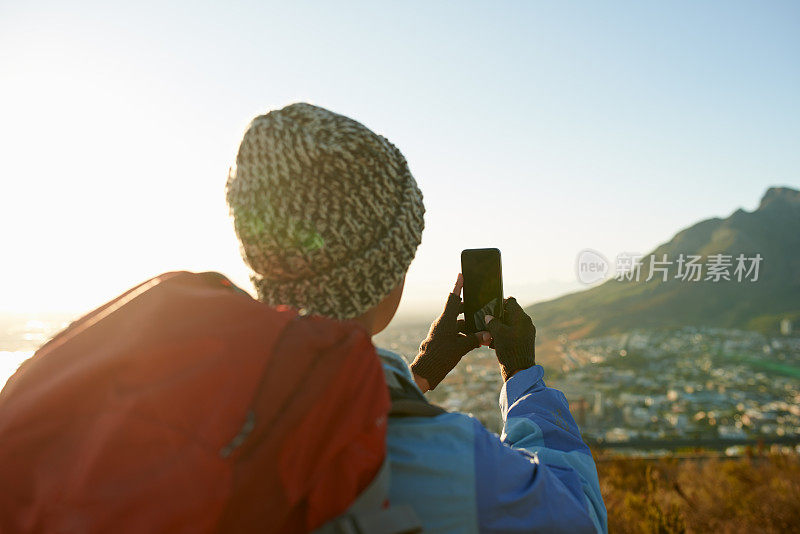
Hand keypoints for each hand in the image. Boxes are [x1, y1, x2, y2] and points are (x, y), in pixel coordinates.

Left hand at [411, 274, 490, 390]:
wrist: (424, 373)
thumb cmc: (440, 357)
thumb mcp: (461, 348)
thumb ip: (475, 340)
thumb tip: (488, 334)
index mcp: (444, 320)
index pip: (452, 299)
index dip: (458, 286)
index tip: (461, 274)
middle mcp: (442, 324)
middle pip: (457, 311)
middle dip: (469, 309)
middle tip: (481, 307)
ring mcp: (441, 332)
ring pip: (458, 324)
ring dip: (469, 326)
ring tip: (484, 331)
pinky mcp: (442, 341)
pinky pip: (456, 334)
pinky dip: (466, 336)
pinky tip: (477, 342)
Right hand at [484, 296, 535, 380]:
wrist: (519, 370)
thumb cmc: (509, 350)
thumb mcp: (498, 333)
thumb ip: (492, 322)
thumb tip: (488, 316)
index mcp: (522, 318)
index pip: (511, 302)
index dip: (500, 302)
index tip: (490, 307)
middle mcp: (526, 323)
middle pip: (510, 313)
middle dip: (498, 317)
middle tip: (487, 321)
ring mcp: (526, 333)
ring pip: (510, 324)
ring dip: (500, 327)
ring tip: (489, 333)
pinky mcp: (524, 342)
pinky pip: (512, 333)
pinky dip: (504, 335)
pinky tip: (494, 342)